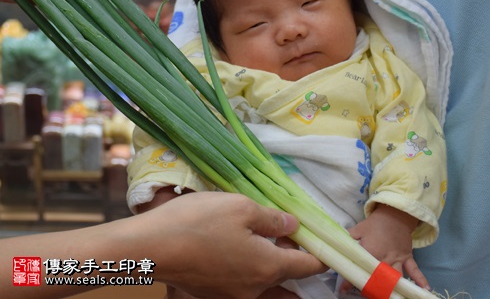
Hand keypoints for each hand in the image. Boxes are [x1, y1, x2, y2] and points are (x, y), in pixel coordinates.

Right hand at [137, 192, 324, 298]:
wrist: (150, 247)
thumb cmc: (199, 222)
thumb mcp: (242, 208)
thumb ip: (273, 219)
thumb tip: (294, 226)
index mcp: (268, 268)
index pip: (307, 267)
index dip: (322, 255)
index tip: (330, 245)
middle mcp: (254, 290)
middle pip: (289, 282)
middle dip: (298, 265)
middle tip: (297, 240)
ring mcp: (232, 295)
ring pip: (266, 287)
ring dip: (275, 270)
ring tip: (272, 244)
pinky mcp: (213, 293)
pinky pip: (244, 286)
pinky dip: (252, 271)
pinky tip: (242, 248)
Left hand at [341, 205, 429, 293]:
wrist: (394, 214)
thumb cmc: (375, 223)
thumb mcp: (358, 229)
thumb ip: (347, 239)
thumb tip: (333, 244)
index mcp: (371, 251)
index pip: (359, 267)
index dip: (350, 279)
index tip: (343, 289)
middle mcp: (385, 258)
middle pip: (378, 277)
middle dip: (372, 288)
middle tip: (366, 295)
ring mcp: (397, 259)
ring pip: (395, 277)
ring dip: (392, 288)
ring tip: (390, 298)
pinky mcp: (407, 257)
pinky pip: (414, 270)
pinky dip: (420, 279)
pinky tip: (425, 290)